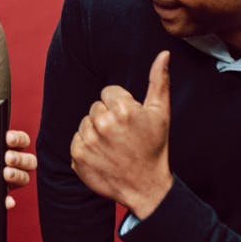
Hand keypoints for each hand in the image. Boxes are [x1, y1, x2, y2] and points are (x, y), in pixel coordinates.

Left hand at [3, 129, 36, 208]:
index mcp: (11, 149)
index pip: (23, 141)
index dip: (19, 139)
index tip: (8, 138)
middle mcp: (15, 165)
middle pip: (30, 161)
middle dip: (19, 159)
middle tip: (7, 158)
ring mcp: (11, 180)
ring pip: (25, 178)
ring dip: (17, 175)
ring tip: (6, 173)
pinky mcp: (3, 195)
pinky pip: (9, 200)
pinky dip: (8, 200)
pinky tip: (7, 200)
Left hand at [70, 50, 172, 218]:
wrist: (145, 187)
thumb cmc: (154, 148)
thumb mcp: (160, 114)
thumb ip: (159, 81)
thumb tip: (163, 54)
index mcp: (123, 109)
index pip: (109, 92)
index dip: (121, 106)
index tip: (130, 122)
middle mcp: (102, 123)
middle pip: (96, 107)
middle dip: (108, 117)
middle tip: (123, 136)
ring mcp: (88, 141)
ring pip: (85, 122)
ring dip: (96, 132)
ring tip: (113, 146)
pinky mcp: (77, 156)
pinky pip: (76, 139)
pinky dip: (86, 147)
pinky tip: (102, 155)